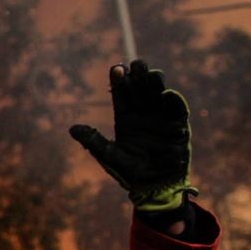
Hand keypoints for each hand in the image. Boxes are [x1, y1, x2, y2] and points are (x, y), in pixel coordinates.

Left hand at [70, 60, 194, 212]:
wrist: (154, 186)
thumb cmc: (130, 172)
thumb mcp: (109, 156)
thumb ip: (93, 141)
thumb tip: (72, 128)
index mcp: (126, 118)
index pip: (121, 95)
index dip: (119, 81)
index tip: (116, 67)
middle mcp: (143, 114)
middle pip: (140, 89)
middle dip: (138, 76)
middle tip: (136, 63)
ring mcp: (161, 118)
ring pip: (158, 94)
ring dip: (155, 83)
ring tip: (151, 73)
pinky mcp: (178, 126)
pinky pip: (177, 110)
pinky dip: (173, 101)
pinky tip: (167, 94)